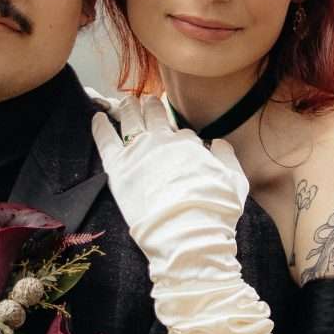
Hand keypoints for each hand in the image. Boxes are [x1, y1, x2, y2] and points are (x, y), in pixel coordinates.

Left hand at [89, 93, 250, 279]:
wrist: (186, 232)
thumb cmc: (214, 211)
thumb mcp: (236, 182)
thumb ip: (227, 157)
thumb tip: (218, 142)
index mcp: (189, 144)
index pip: (183, 133)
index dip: (180, 136)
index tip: (177, 137)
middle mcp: (163, 141)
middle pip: (155, 115)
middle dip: (151, 106)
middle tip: (147, 101)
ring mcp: (138, 152)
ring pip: (131, 119)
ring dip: (128, 107)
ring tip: (126, 101)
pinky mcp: (117, 167)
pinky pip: (105, 140)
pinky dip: (100, 127)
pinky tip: (97, 117)